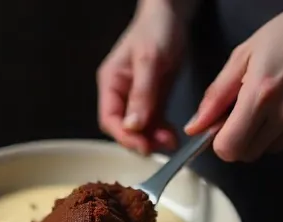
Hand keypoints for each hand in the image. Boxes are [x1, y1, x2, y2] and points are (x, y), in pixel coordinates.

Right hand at [97, 1, 187, 154]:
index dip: (123, 136)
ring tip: (170, 143)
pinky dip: (162, 131)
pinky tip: (171, 136)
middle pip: (123, 128)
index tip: (142, 147)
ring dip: (153, 138)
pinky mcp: (152, 99)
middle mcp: (120, 94)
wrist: (172, 14)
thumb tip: (132, 127)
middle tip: (159, 147)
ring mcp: (136, 98)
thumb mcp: (150, 60)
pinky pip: (154, 121)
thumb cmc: (157, 28)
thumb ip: (142, 94)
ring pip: (140, 128)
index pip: (110, 119)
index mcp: (111, 84)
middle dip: (140, 140)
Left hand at [185, 10, 282, 160]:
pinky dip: (277, 132)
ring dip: (259, 136)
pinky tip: (281, 107)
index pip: (228, 148)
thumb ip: (216, 95)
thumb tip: (194, 127)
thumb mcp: (243, 56)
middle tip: (244, 112)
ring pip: (266, 150)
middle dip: (238, 139)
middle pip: (246, 154)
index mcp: (260, 95)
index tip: (222, 124)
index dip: (220, 140)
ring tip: (267, 105)